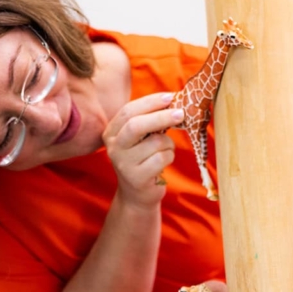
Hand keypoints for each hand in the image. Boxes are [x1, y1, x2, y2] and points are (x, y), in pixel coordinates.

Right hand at [103, 92, 183, 208]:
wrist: (137, 194)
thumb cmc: (143, 159)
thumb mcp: (140, 138)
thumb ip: (150, 120)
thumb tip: (173, 101)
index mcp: (111, 132)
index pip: (128, 111)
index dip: (150, 102)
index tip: (170, 97)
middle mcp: (114, 147)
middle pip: (136, 125)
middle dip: (161, 117)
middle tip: (180, 113)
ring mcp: (123, 164)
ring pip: (155, 142)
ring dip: (169, 143)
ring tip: (166, 149)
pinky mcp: (136, 178)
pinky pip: (162, 158)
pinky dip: (170, 156)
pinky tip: (164, 162)